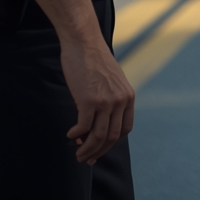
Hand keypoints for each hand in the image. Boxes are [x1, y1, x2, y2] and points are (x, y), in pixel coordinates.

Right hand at [62, 41, 134, 163]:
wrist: (83, 42)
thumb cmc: (94, 59)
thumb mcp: (111, 80)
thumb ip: (111, 98)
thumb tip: (100, 120)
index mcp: (128, 97)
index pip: (125, 129)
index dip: (112, 142)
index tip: (100, 148)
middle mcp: (120, 101)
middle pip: (111, 137)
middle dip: (98, 151)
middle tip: (86, 158)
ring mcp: (106, 102)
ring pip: (98, 136)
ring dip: (87, 149)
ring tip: (77, 154)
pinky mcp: (89, 100)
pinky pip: (83, 127)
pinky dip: (76, 135)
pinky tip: (70, 136)